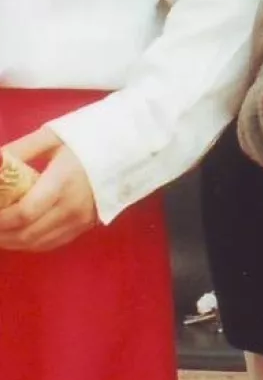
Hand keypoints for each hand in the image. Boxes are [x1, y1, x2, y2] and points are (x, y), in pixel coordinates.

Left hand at [0, 130, 98, 251]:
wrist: (133, 145)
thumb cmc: (93, 137)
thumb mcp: (54, 135)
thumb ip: (21, 150)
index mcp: (63, 181)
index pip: (23, 213)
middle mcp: (72, 206)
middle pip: (26, 233)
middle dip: (0, 233)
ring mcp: (81, 219)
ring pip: (36, 243)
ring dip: (10, 241)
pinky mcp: (86, 225)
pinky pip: (51, 243)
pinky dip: (28, 243)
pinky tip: (17, 234)